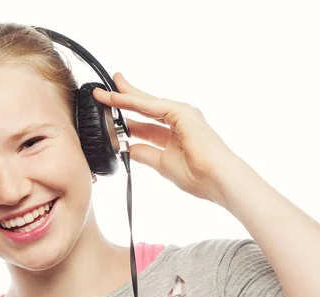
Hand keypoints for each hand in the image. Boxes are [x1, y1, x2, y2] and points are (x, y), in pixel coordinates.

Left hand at [93, 72, 241, 201]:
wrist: (218, 180)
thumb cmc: (198, 176)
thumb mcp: (162, 164)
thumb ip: (145, 153)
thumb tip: (128, 148)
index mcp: (174, 134)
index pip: (144, 123)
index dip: (125, 118)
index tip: (108, 114)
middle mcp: (178, 120)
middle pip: (143, 107)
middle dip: (122, 100)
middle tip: (101, 92)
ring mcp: (181, 114)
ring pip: (145, 103)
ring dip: (123, 97)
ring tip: (102, 93)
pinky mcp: (182, 112)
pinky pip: (150, 106)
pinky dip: (132, 101)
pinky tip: (116, 98)